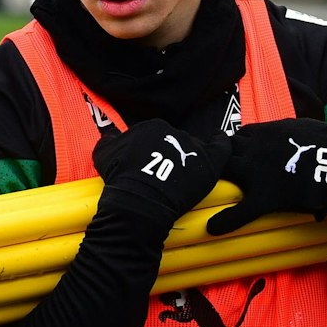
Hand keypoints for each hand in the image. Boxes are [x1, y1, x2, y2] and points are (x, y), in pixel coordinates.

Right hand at [91, 119, 228, 234]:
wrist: (138, 199)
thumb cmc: (120, 179)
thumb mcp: (104, 154)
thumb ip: (109, 139)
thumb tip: (111, 135)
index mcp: (152, 127)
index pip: (158, 136)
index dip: (156, 152)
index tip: (153, 166)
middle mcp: (173, 132)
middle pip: (176, 142)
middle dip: (172, 156)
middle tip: (167, 175)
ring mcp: (192, 146)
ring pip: (195, 148)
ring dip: (192, 157)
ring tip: (187, 173)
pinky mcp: (208, 162)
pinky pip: (221, 146)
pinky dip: (222, 143)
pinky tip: (219, 144)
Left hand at [206, 119, 326, 236]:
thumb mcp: (306, 127)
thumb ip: (290, 130)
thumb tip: (291, 131)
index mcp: (265, 132)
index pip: (236, 136)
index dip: (228, 146)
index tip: (224, 152)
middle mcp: (256, 149)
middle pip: (223, 151)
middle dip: (215, 159)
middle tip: (207, 169)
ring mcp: (257, 172)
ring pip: (226, 172)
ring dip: (216, 178)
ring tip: (204, 187)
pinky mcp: (266, 196)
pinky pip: (241, 210)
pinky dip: (226, 220)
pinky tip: (213, 228)